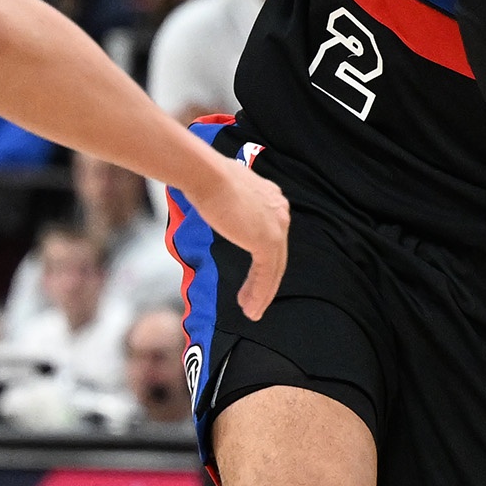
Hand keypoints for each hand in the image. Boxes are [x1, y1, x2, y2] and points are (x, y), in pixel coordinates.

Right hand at [201, 153, 294, 319]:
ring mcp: (276, 227)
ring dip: (262, 294)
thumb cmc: (205, 176)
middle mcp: (280, 212)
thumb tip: (220, 206)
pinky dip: (260, 293)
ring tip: (252, 312)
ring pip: (274, 269)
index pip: (272, 238)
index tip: (252, 278)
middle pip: (276, 256)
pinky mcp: (268, 241)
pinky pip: (267, 274)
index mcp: (272, 200)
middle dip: (264, 282)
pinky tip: (251, 307)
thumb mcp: (224, 190)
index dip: (263, 262)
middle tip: (253, 302)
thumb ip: (231, 203)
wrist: (206, 174)